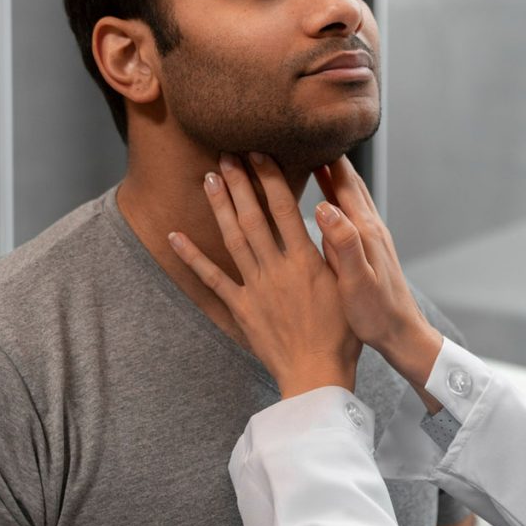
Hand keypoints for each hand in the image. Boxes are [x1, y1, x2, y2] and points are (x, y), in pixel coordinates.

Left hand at [169, 153, 360, 398]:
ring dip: (220, 206)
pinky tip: (174, 236)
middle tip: (226, 154)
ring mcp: (255, 288)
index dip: (270, 177)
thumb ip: (338, 248)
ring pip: (233, 238)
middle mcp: (276, 268)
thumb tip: (330, 212)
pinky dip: (192, 257)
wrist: (317, 374)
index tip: (259, 152)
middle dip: (239, 183)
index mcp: (305, 260)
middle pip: (253, 217)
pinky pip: (212, 279)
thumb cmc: (342, 332)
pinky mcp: (241, 309)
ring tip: (209, 178)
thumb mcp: (350, 285)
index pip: (284, 208)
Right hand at [313, 157, 442, 387]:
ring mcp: (371, 237)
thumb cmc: (376, 313)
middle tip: (303, 139)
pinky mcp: (369, 249)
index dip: (324, 158)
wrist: (401, 333)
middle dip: (327, 160)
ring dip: (333, 176)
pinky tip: (325, 203)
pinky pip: (350, 213)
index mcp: (365, 231)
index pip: (344, 183)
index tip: (301, 137)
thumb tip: (324, 206)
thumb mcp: (356, 281)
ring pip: (351, 195)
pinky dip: (337, 198)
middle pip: (349, 182)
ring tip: (312, 159)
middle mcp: (370, 227)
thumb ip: (343, 243)